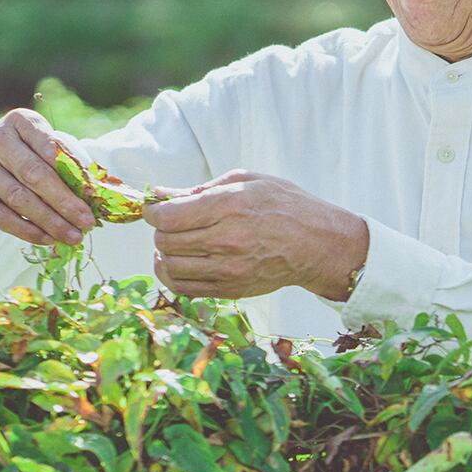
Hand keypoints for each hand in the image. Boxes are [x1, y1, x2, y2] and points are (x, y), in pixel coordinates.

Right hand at [0, 108, 96, 245]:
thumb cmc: (23, 158)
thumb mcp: (44, 152)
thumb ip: (68, 165)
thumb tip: (98, 191)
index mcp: (20, 121)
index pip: (49, 146)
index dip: (73, 172)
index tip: (93, 195)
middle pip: (34, 174)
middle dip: (64, 202)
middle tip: (87, 222)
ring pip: (19, 198)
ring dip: (50, 221)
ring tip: (73, 236)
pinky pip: (2, 216)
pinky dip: (28, 230)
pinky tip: (48, 239)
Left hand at [142, 169, 368, 301]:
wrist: (318, 244)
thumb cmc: (285, 206)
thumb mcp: (247, 181)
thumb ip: (200, 189)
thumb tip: (161, 195)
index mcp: (230, 206)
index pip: (168, 217)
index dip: (154, 212)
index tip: (158, 208)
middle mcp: (227, 240)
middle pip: (165, 241)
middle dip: (161, 231)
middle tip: (173, 223)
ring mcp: (229, 269)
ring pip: (170, 267)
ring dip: (166, 254)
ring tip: (177, 244)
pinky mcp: (231, 290)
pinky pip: (185, 288)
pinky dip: (174, 276)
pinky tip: (180, 263)